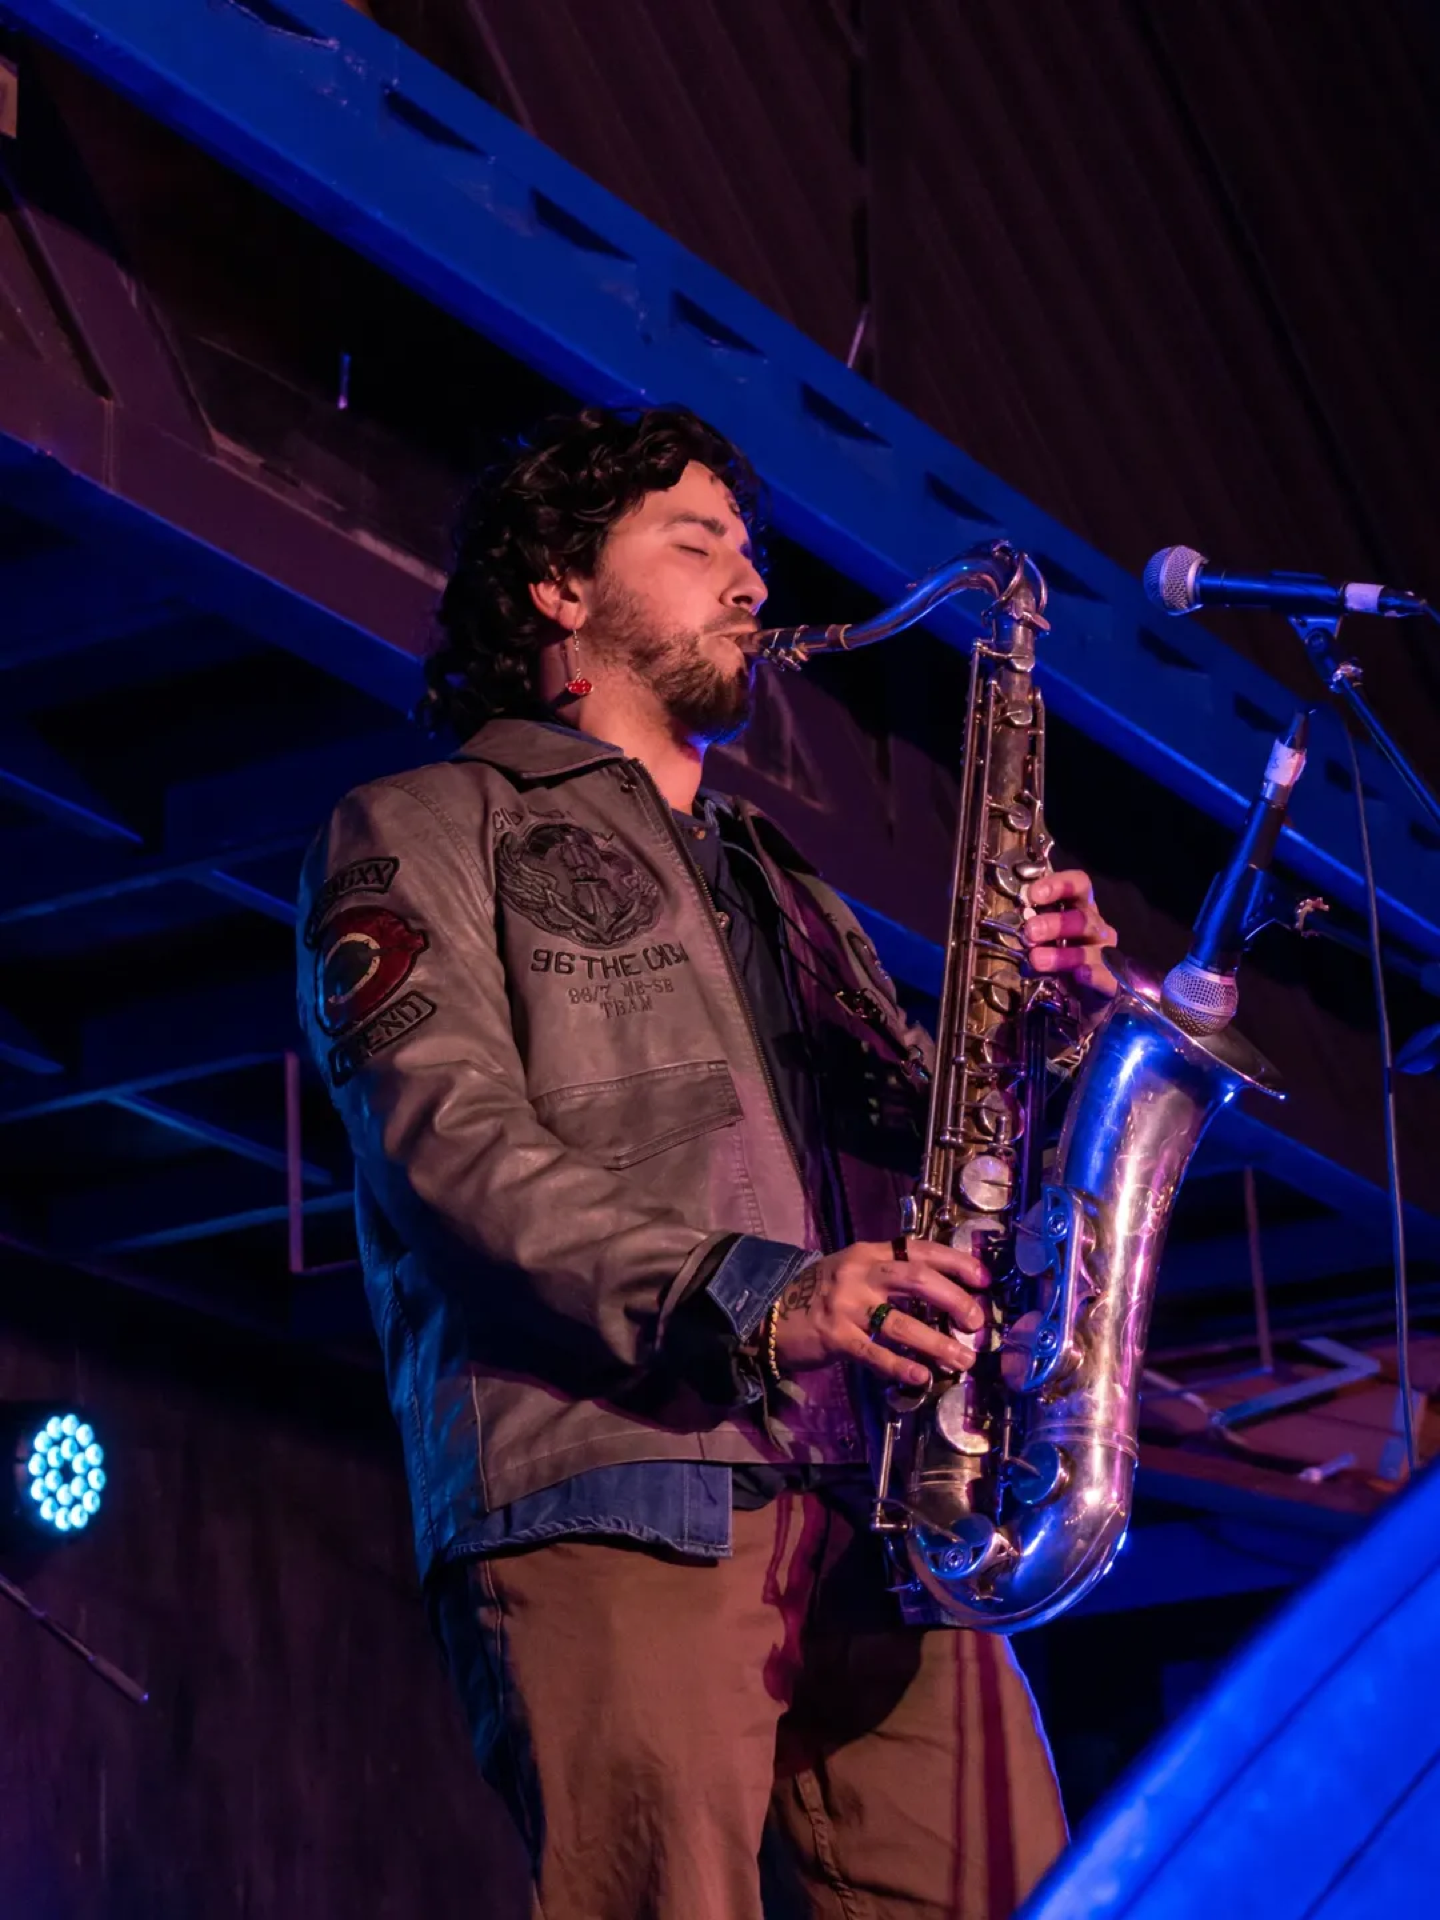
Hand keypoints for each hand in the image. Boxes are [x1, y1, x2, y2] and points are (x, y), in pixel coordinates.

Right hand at [770, 1240, 989, 1388]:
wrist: (768, 1313)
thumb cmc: (821, 1294)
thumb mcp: (854, 1271)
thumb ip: (891, 1276)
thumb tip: (946, 1295)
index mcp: (868, 1252)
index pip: (920, 1249)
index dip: (956, 1262)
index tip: (983, 1279)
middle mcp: (859, 1273)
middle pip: (916, 1279)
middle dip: (954, 1299)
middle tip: (976, 1322)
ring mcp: (845, 1304)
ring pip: (901, 1321)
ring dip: (937, 1343)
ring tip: (962, 1360)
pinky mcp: (834, 1337)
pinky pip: (874, 1353)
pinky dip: (900, 1365)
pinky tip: (921, 1377)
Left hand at [1022, 868, 1118, 1002]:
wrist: (1077, 1003)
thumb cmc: (1055, 958)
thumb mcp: (1042, 937)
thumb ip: (1030, 924)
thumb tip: (1006, 914)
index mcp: (1080, 909)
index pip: (1079, 885)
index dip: (1059, 885)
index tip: (1032, 895)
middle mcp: (1095, 928)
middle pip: (1082, 918)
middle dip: (1054, 923)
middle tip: (1030, 932)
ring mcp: (1106, 955)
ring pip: (1089, 949)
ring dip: (1062, 953)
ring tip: (1036, 959)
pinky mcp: (1111, 983)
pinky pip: (1105, 977)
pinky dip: (1092, 975)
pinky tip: (1080, 974)